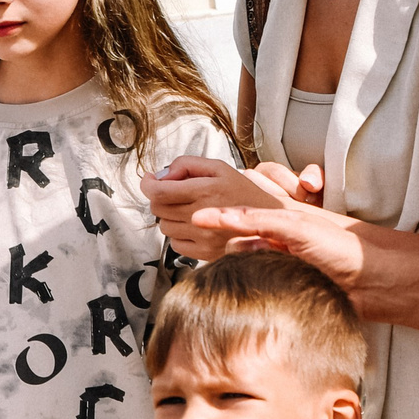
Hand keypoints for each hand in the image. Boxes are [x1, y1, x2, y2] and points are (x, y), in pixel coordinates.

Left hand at [141, 156, 322, 262]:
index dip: (147, 185)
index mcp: (206, 190)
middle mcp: (204, 215)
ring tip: (189, 210)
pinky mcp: (206, 254)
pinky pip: (176, 245)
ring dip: (170, 217)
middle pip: (158, 209)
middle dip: (161, 198)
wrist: (271, 221)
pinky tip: (195, 226)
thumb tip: (162, 175)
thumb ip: (187, 165)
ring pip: (164, 227)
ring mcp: (204, 237)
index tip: (149, 181)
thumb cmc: (244, 193)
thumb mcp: (219, 168)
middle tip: (174, 193)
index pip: (159, 192)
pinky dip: (180, 235)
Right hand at [188, 202, 383, 312]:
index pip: (239, 216)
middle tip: (257, 255)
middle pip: (237, 245)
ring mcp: (279, 269)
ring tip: (271, 274)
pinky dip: (256, 292)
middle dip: (238, 249)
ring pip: (245, 270)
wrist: (372, 284)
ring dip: (248, 272)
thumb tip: (226, 217)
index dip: (217, 216)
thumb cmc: (342, 248)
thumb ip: (259, 219)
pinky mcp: (283, 293)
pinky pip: (257, 292)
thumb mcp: (297, 226)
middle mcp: (276, 245)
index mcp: (279, 222)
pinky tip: (269, 294)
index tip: (195, 218)